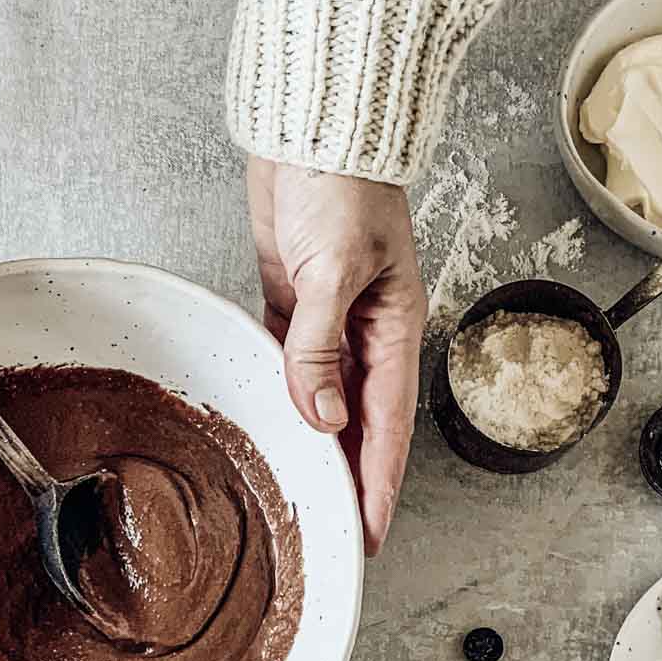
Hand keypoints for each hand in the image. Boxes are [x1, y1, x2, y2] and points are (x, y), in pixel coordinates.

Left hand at [247, 160, 426, 554]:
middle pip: (357, 426)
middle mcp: (366, 335)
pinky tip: (267, 429)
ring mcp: (329, 323)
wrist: (315, 126)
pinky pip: (287, 368)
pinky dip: (279, 400)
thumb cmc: (343, 180)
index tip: (369, 534)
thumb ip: (320, 344)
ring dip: (311, 448)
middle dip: (347, 482)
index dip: (378, 485)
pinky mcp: (291, 307)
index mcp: (394, 330)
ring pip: (321, 403)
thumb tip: (319, 415)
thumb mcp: (335, 267)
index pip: (387, 428)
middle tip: (331, 535)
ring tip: (299, 497)